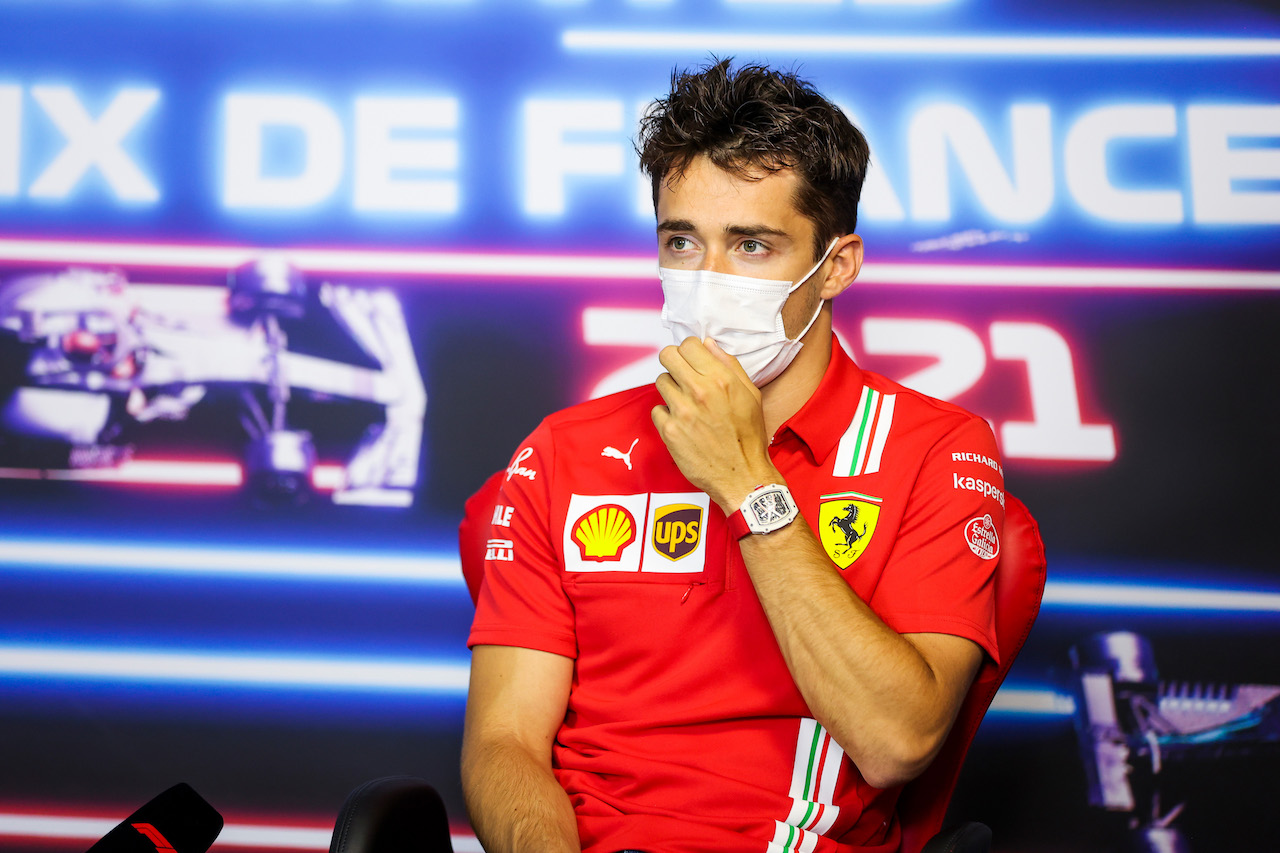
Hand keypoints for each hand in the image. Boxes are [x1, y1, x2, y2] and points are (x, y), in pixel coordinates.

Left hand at [651, 337, 780, 511]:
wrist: (742, 475)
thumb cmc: (748, 437)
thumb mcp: (750, 394)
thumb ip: (729, 365)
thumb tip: (708, 344)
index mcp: (721, 379)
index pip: (688, 345)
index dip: (689, 351)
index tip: (691, 360)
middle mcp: (699, 391)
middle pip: (667, 356)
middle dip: (673, 362)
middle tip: (680, 374)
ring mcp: (682, 411)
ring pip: (660, 381)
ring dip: (670, 389)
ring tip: (685, 403)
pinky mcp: (669, 431)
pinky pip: (657, 410)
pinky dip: (666, 415)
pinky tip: (681, 424)